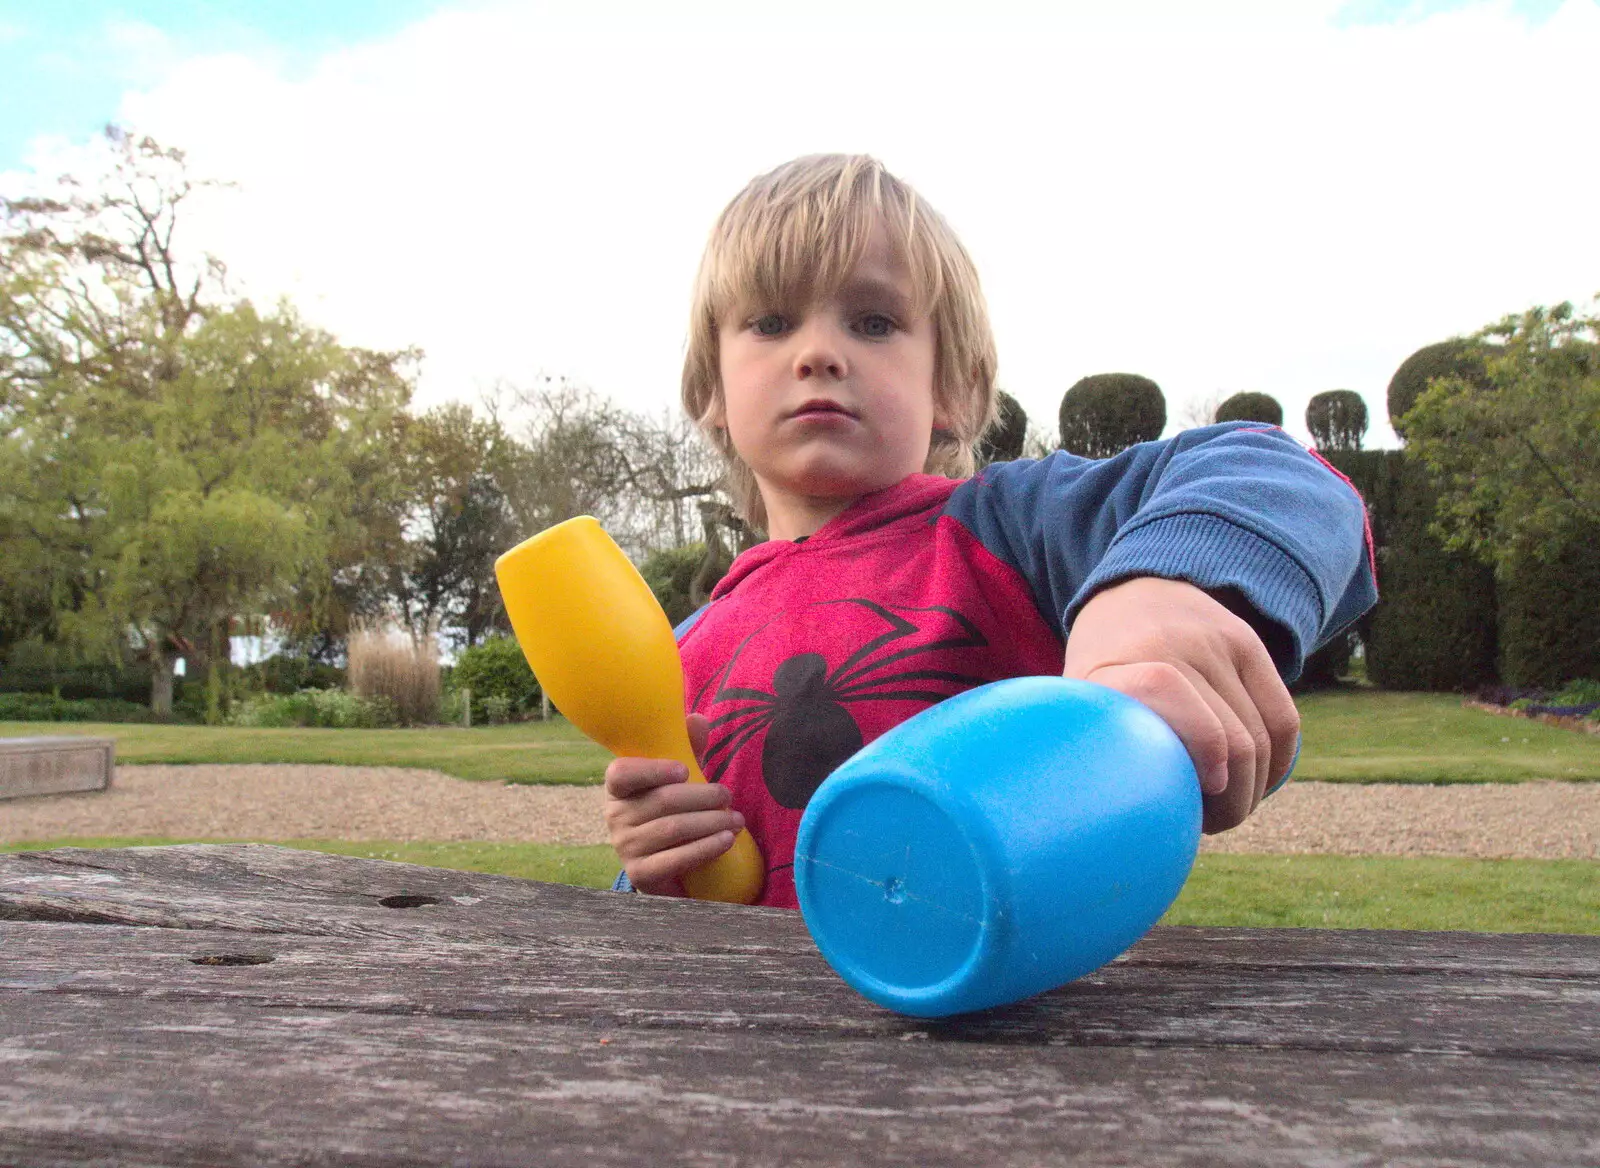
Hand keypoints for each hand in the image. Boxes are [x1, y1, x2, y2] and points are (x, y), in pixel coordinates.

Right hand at [601, 713, 744, 895]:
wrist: (665, 862)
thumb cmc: (671, 809)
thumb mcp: (679, 778)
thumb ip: (687, 748)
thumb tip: (697, 720)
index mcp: (618, 788)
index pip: (621, 774)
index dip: (652, 770)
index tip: (685, 771)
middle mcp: (615, 817)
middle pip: (662, 801)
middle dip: (703, 797)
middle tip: (728, 796)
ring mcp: (625, 847)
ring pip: (672, 829)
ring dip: (711, 822)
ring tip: (737, 820)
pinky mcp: (640, 874)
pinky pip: (675, 860)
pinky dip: (705, 848)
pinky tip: (727, 841)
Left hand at [1062, 577, 1299, 833]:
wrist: (1129, 594)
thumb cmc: (1100, 677)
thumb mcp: (1077, 705)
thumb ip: (1091, 752)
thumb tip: (1110, 832)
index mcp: (1115, 664)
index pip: (1164, 690)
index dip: (1198, 745)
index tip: (1197, 797)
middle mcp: (1168, 645)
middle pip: (1230, 737)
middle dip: (1230, 801)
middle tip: (1209, 825)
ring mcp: (1214, 641)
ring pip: (1261, 737)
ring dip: (1252, 790)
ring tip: (1227, 811)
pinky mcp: (1248, 643)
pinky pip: (1284, 719)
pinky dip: (1279, 765)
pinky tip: (1258, 787)